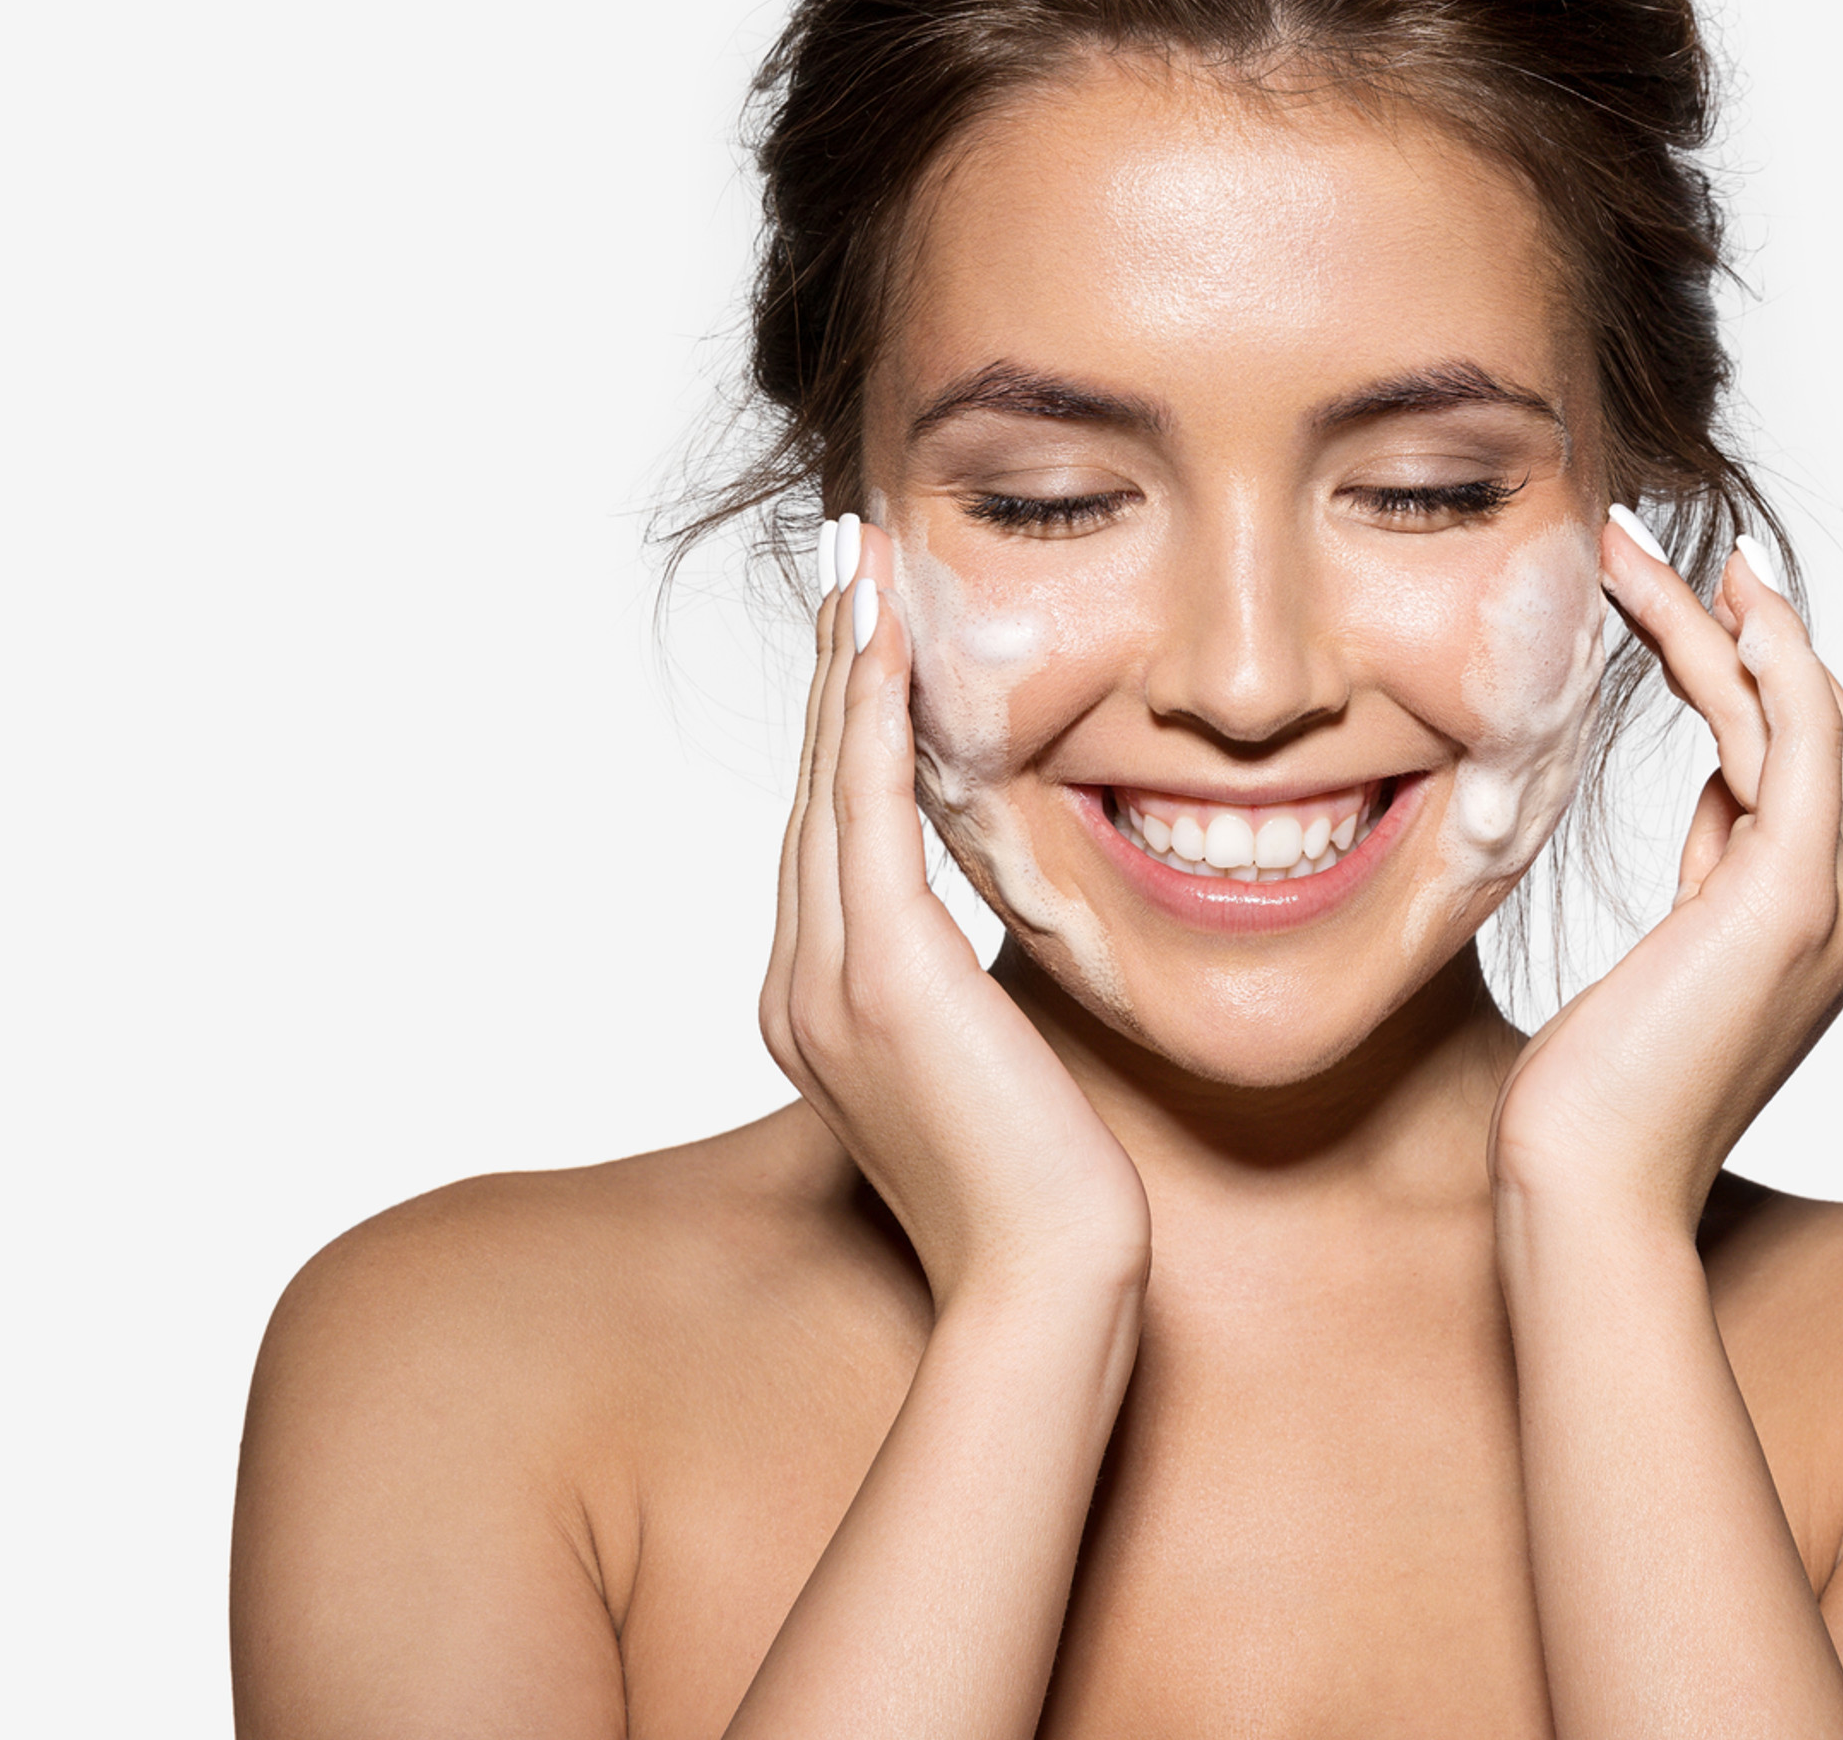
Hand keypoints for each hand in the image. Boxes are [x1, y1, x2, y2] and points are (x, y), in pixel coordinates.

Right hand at [759, 520, 1152, 1307]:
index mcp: (818, 1012)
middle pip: (811, 795)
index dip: (846, 729)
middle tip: (850, 557)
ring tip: (858, 562)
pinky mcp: (882, 975)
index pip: (830, 840)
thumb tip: (998, 953)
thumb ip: (968, 998)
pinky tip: (885, 640)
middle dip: (835, 670)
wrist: (1043, 1285)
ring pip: (829, 787)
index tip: (869, 634)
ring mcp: (826, 982)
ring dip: (846, 664)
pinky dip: (873, 717)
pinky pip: (866, 812)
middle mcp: (799, 988)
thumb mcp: (990, 1070)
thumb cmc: (1041, 1197)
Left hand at [1489, 515, 1842, 1227]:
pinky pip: (1799, 740)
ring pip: (1794, 716)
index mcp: (1823, 927)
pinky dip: (1768, 659)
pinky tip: (1719, 600)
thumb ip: (1709, 876)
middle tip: (1644, 550)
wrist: (1585, 1190)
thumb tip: (1718, 792)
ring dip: (1713, 622)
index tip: (1690, 605)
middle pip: (1820, 724)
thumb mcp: (1660, 960)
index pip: (1807, 767)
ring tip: (1621, 554)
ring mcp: (1837, 905)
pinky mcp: (1793, 897)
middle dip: (1740, 628)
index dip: (1758, 675)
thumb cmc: (1592, 1102)